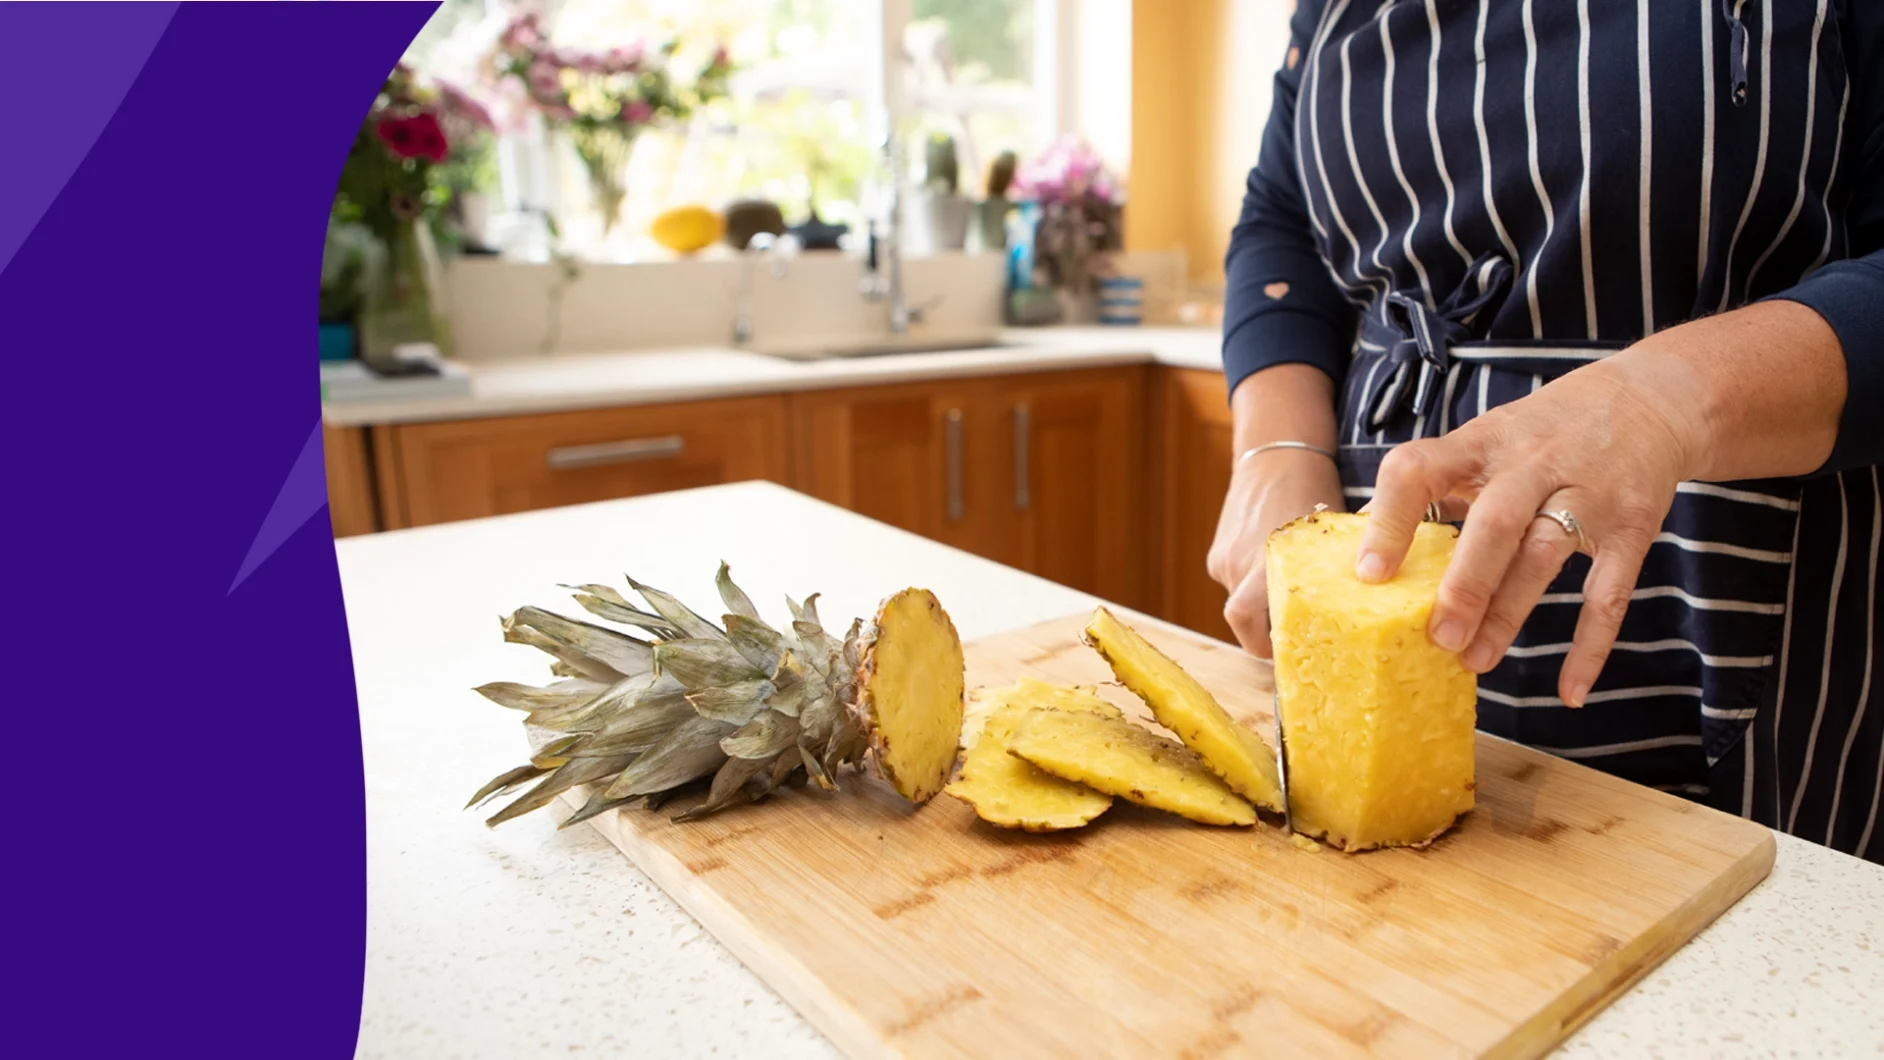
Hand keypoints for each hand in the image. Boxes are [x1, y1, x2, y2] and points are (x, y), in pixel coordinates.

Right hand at [1208, 451, 1345, 658]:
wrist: (1276, 454)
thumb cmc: (1312, 490)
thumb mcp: (1323, 537)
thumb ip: (1323, 575)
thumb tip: (1345, 614)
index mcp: (1264, 559)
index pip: (1245, 619)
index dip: (1262, 646)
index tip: (1286, 654)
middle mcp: (1236, 563)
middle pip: (1248, 619)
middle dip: (1271, 627)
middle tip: (1302, 628)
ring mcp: (1223, 558)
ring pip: (1243, 601)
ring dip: (1264, 602)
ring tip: (1292, 588)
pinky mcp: (1217, 553)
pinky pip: (1236, 582)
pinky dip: (1254, 582)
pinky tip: (1274, 567)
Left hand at [1355, 350, 1705, 706]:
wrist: (1650, 399)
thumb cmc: (1544, 433)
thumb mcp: (1487, 440)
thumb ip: (1440, 488)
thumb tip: (1372, 552)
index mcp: (1480, 442)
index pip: (1421, 469)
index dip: (1391, 520)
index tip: (1370, 573)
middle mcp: (1533, 463)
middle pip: (1496, 521)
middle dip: (1465, 583)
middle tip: (1436, 636)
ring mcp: (1588, 493)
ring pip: (1545, 556)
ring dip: (1509, 614)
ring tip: (1476, 660)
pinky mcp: (1633, 526)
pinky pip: (1610, 594)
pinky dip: (1590, 646)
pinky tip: (1569, 691)